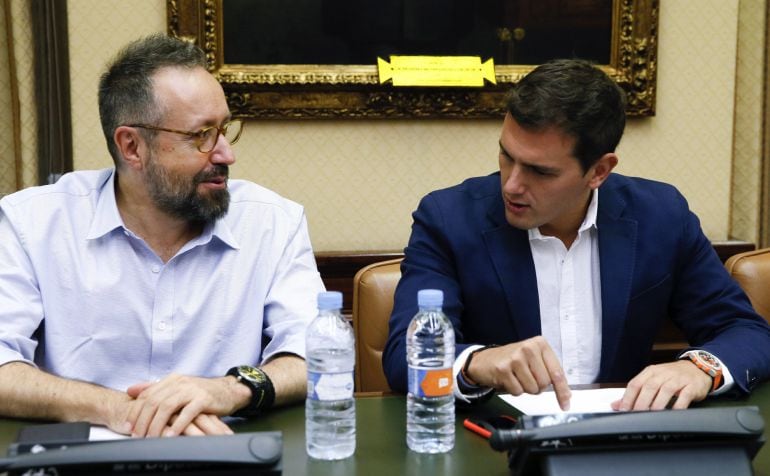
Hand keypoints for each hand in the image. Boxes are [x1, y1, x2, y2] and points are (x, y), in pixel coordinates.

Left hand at [123, 373, 244, 436]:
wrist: (228, 390)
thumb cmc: (201, 392)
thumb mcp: (177, 387)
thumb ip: (154, 388)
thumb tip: (131, 390)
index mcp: (171, 380)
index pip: (147, 395)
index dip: (135, 411)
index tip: (127, 426)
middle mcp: (180, 383)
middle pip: (154, 401)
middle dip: (143, 420)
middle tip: (136, 435)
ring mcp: (192, 390)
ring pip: (168, 407)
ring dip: (157, 424)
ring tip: (151, 438)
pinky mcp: (204, 399)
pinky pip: (188, 413)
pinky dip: (178, 425)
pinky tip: (172, 435)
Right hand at [465, 336, 570, 410]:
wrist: (484, 360)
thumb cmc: (512, 360)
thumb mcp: (534, 359)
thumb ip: (549, 371)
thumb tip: (566, 394)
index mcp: (540, 344)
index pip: (557, 372)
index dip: (563, 391)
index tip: (566, 403)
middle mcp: (528, 348)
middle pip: (545, 383)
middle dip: (538, 386)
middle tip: (527, 378)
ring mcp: (515, 358)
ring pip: (532, 389)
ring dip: (525, 389)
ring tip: (517, 378)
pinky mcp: (503, 369)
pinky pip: (518, 391)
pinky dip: (514, 390)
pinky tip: (509, 380)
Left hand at [611, 360, 711, 410]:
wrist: (698, 368)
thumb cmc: (672, 376)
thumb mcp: (653, 380)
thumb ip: (636, 392)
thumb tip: (616, 405)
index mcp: (651, 372)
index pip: (636, 383)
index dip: (628, 397)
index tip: (624, 410)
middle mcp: (663, 373)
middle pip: (649, 387)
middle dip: (641, 402)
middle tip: (637, 415)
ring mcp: (678, 379)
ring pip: (665, 390)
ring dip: (657, 404)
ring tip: (652, 416)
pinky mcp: (692, 386)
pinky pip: (684, 396)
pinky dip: (678, 406)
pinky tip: (672, 414)